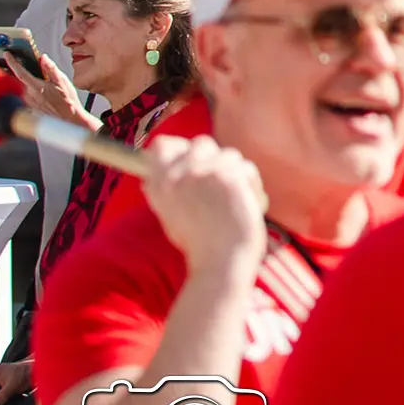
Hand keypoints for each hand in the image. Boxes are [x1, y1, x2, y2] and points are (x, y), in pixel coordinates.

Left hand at [11, 51, 92, 129]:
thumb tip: (43, 58)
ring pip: (10, 86)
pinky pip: (14, 93)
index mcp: (36, 87)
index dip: (12, 62)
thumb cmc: (66, 101)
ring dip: (2, 76)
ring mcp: (25, 101)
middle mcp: (27, 94)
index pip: (20, 72)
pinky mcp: (25, 106)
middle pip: (9, 79)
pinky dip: (8, 86)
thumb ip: (51, 68)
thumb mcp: (62, 81)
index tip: (6, 54)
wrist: (67, 118)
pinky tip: (6, 82)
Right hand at [135, 135, 266, 279]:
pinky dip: (250, 184)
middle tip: (219, 182)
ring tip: (232, 201)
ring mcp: (204, 173)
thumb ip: (164, 192)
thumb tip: (152, 176)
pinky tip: (246, 203)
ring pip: (229, 154)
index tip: (189, 158)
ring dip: (235, 173)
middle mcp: (178, 175)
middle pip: (201, 142)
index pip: (162, 144)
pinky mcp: (229, 177)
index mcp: (159, 185)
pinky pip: (246, 168)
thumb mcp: (170, 216)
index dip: (179, 148)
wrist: (221, 261)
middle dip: (214, 158)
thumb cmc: (199, 244)